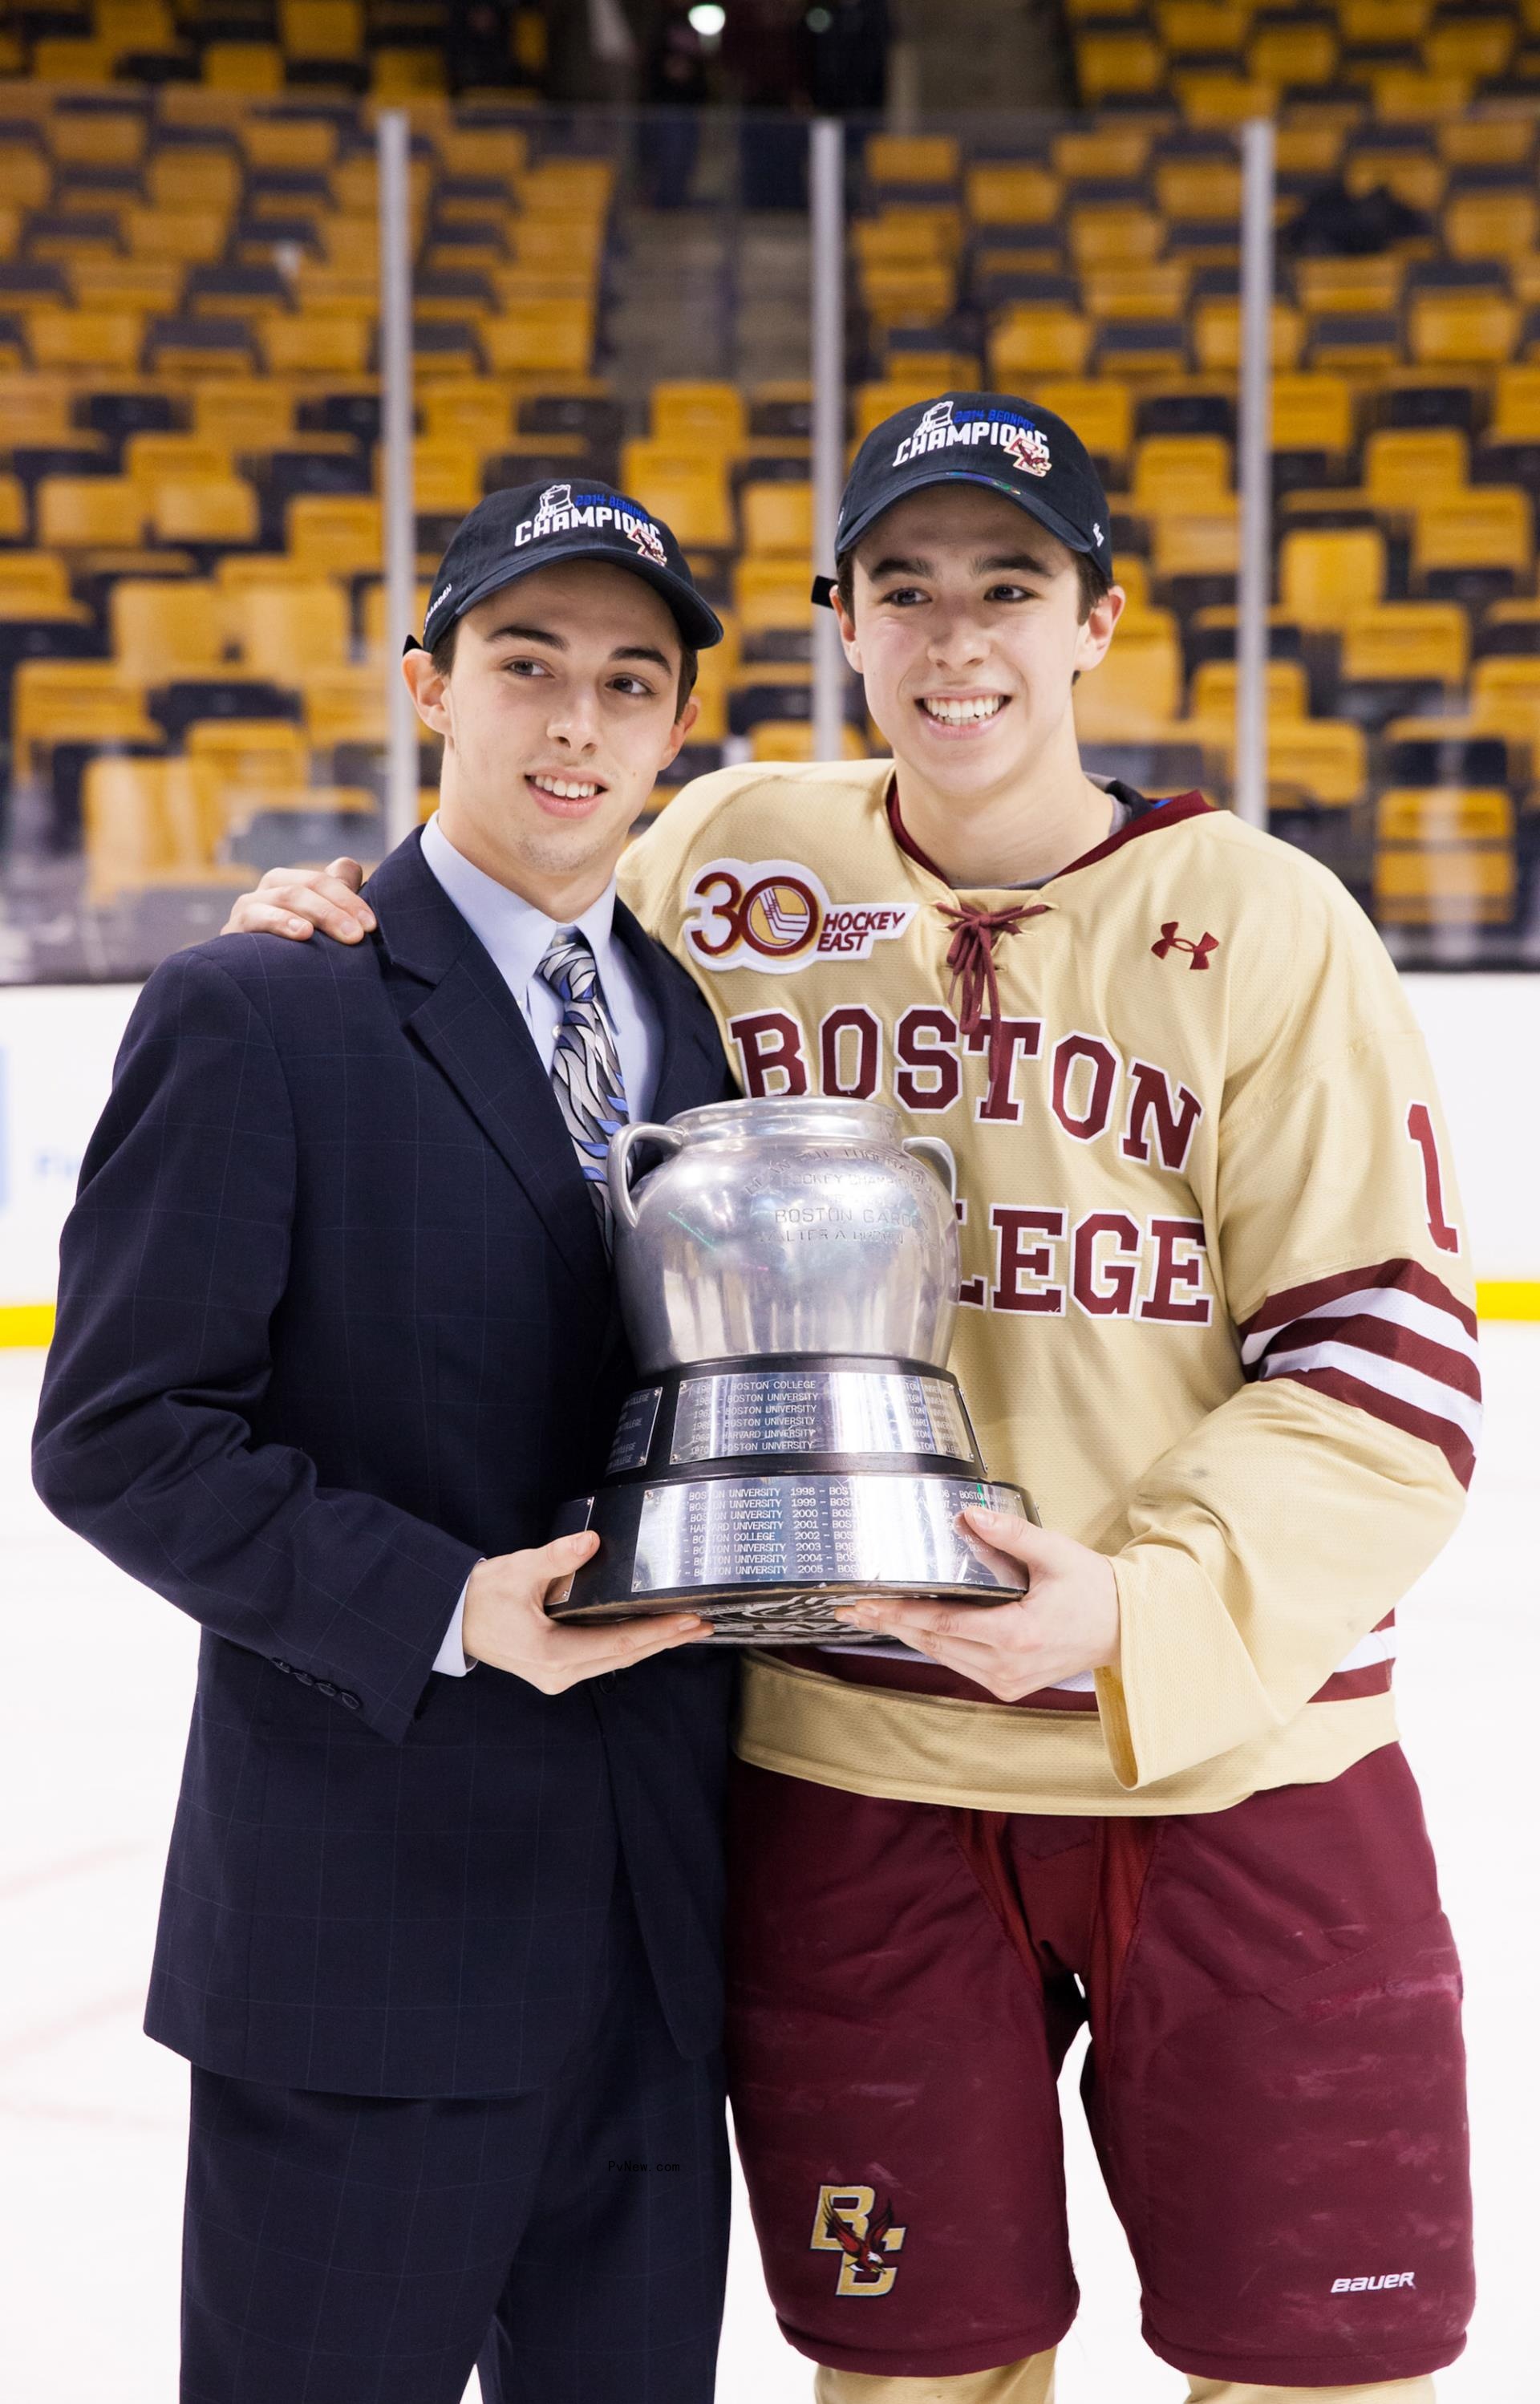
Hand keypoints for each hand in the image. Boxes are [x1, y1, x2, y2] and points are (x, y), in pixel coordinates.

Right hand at [220, 857, 375, 945]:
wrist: (249, 987)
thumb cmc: (293, 955)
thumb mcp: (320, 926)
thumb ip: (336, 894)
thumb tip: (349, 866)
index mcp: (293, 883)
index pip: (325, 879)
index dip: (351, 898)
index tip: (372, 926)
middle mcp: (270, 888)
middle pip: (309, 884)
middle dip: (339, 908)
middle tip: (360, 935)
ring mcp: (250, 905)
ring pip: (288, 896)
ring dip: (321, 913)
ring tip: (346, 935)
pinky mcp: (233, 928)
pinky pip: (256, 916)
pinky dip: (282, 922)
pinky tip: (303, 933)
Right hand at [462, 1532, 712, 1694]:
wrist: (453, 1618)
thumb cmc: (482, 1596)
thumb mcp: (518, 1570)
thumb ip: (557, 1557)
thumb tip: (591, 1542)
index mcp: (553, 1653)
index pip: (619, 1643)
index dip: (657, 1632)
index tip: (688, 1620)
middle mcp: (560, 1673)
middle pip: (625, 1657)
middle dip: (666, 1640)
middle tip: (703, 1624)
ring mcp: (558, 1675)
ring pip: (616, 1660)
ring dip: (652, 1644)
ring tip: (686, 1629)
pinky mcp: (556, 1669)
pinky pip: (602, 1658)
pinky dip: (630, 1645)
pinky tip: (650, 1634)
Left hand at [831, 1508, 1119, 1703]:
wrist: (1124, 1628)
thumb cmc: (1092, 1589)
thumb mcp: (1055, 1553)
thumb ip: (1011, 1533)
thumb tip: (969, 1513)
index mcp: (1016, 1634)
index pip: (942, 1624)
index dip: (899, 1612)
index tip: (866, 1603)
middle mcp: (1007, 1664)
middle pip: (932, 1643)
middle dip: (888, 1623)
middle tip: (849, 1608)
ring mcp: (1007, 1680)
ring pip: (942, 1656)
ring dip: (906, 1634)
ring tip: (870, 1615)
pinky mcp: (1008, 1685)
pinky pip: (959, 1663)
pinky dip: (934, 1644)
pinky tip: (911, 1626)